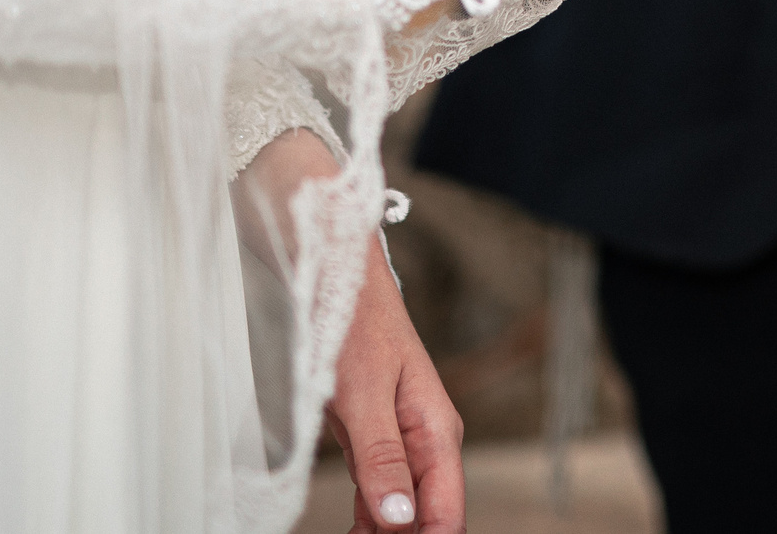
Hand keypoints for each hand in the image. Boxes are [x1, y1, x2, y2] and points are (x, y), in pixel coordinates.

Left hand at [230, 138, 461, 530]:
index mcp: (436, 430)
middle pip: (425, 515)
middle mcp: (424, 438)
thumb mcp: (362, 393)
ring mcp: (398, 437)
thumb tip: (400, 519)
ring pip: (400, 506)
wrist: (331, 269)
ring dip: (383, 533)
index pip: (445, 513)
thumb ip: (382, 457)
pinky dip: (367, 517)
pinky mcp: (371, 434)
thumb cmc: (349, 320)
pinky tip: (353, 532)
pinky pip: (376, 490)